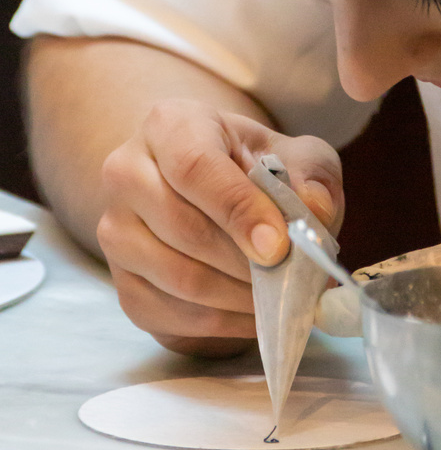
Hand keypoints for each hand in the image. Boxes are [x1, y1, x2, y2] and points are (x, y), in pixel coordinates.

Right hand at [97, 98, 342, 355]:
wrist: (219, 196)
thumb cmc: (261, 169)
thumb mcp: (298, 157)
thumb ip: (312, 176)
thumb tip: (314, 210)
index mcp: (170, 125)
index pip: (194, 167)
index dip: (239, 210)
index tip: (279, 246)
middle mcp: (127, 172)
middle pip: (182, 228)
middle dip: (245, 263)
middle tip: (292, 279)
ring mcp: (115, 231)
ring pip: (175, 278)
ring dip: (237, 298)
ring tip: (281, 298)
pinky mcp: (123, 283)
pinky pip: (170, 314)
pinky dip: (222, 324)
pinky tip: (255, 314)